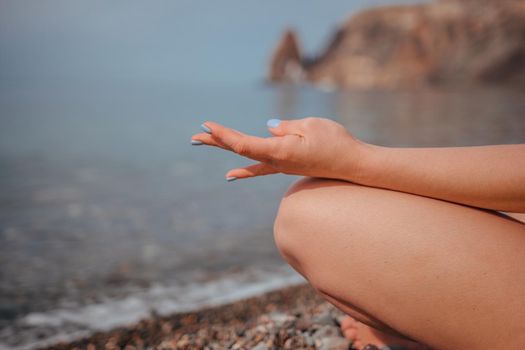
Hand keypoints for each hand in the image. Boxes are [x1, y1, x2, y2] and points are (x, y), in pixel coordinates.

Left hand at [191, 117, 367, 180]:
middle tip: (193, 137)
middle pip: (240, 150)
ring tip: (205, 141)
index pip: (243, 144)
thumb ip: (286, 127)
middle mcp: (275, 162)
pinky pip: (260, 168)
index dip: (223, 135)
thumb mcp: (310, 126)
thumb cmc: (336, 142)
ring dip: (227, 147)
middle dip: (216, 141)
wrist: (354, 165)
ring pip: (247, 157)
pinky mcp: (287, 166)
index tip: (205, 125)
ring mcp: (280, 166)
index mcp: (278, 151)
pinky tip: (231, 175)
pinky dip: (244, 169)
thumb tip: (269, 129)